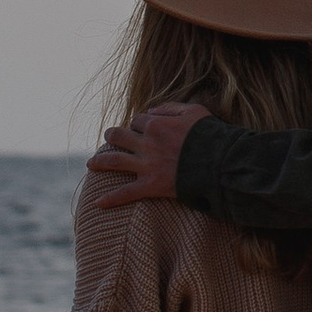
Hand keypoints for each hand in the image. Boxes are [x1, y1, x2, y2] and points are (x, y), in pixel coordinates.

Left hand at [87, 101, 209, 208]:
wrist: (220, 163)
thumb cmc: (210, 135)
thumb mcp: (194, 111)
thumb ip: (170, 108)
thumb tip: (151, 111)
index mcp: (156, 124)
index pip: (137, 120)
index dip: (140, 124)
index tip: (144, 129)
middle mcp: (147, 143)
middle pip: (119, 136)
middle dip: (112, 136)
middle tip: (109, 138)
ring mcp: (147, 165)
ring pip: (115, 161)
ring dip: (100, 161)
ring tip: (90, 163)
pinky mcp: (151, 185)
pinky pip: (126, 193)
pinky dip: (111, 198)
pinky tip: (97, 203)